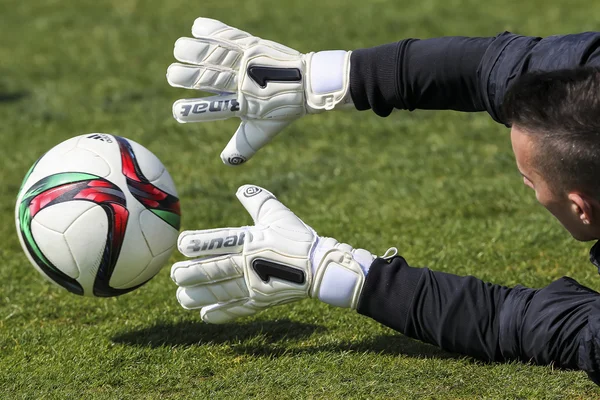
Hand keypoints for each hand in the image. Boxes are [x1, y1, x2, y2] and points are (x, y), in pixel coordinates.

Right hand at [166, 18, 352, 165]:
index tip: (177, 112)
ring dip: (195, 50)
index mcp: (245, 106)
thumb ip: (243, 146)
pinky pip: (230, 35)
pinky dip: (213, 29)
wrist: (308, 84)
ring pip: (217, 54)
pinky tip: (197, 26)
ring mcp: (248, 61)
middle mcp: (244, 83)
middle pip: (211, 78)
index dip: (196, 111)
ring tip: (178, 48)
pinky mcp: (254, 45)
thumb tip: (227, 162)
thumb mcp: (262, 132)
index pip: (216, 109)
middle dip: (188, 77)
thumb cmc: (281, 110)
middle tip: (172, 75)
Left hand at [170, 185, 375, 322]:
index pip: (223, 241)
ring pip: (223, 292)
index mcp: (254, 240)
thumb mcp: (279, 214)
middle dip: (193, 273)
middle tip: (174, 275)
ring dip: (200, 295)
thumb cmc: (299, 238)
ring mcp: (257, 285)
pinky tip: (204, 316)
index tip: (181, 245)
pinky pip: (238, 309)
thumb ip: (258, 200)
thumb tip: (240, 187)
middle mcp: (252, 264)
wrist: (322, 268)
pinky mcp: (263, 301)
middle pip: (218, 269)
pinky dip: (221, 314)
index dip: (202, 243)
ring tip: (181, 297)